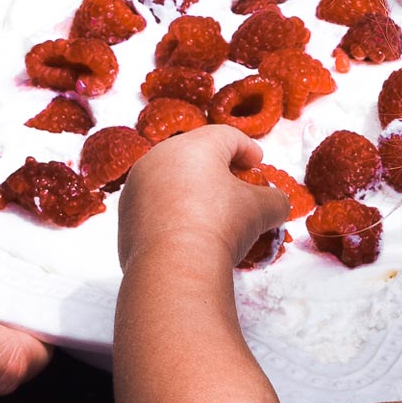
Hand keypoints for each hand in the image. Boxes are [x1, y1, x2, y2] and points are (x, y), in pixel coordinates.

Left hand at [115, 127, 290, 273]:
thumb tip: (276, 203)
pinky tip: (187, 231)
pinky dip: (173, 211)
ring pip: (171, 179)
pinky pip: (155, 205)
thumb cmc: (220, 225)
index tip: (257, 162)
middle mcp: (159, 157)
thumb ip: (275, 199)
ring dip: (193, 190)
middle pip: (195, 154)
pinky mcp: (125, 215)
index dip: (247, 148)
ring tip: (212, 212)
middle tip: (237, 185)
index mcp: (193, 145)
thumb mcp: (262, 209)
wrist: (173, 267)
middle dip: (219, 168)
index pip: (226, 136)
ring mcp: (137, 186)